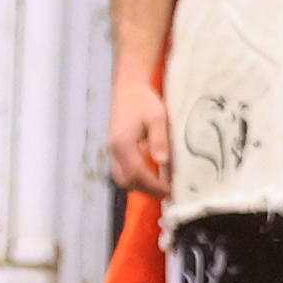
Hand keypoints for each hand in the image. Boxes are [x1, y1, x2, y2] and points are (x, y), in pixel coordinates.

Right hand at [107, 76, 168, 195]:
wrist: (128, 90)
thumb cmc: (144, 101)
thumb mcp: (157, 117)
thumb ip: (159, 139)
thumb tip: (162, 162)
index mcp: (123, 144)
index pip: (137, 172)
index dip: (153, 185)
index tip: (170, 191)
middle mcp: (114, 151)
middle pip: (126, 180)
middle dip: (146, 190)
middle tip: (168, 193)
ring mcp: (113, 151)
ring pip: (122, 177)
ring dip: (140, 185)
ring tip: (162, 186)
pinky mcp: (116, 149)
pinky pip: (123, 170)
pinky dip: (137, 177)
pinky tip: (153, 175)